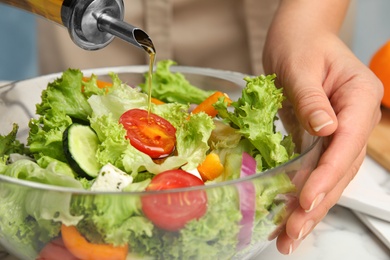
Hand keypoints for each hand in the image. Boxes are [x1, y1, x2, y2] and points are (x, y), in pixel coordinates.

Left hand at [263, 0, 382, 254]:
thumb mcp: (300, 66)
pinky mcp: (321, 138)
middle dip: (316, 204)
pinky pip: (315, 169)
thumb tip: (325, 129)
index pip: (346, 145)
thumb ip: (312, 98)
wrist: (296, 38)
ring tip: (289, 235)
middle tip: (292, 233)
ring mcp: (339, 131)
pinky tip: (289, 211)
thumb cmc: (300, 43)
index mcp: (359, 99)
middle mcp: (354, 120)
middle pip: (340, 170)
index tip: (306, 200)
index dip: (326, 176)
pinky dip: (302, 191)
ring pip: (329, 176)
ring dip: (310, 207)